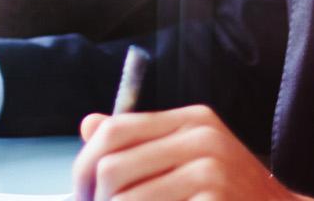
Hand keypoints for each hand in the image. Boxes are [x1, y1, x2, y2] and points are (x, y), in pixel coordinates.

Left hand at [72, 105, 311, 200]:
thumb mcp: (192, 157)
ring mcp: (213, 174)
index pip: (115, 130)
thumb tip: (88, 125)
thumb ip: (142, 142)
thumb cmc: (233, 196)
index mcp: (193, 121)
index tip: (80, 194)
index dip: (85, 164)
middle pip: (112, 168)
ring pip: (126, 200)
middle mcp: (203, 140)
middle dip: (95, 200)